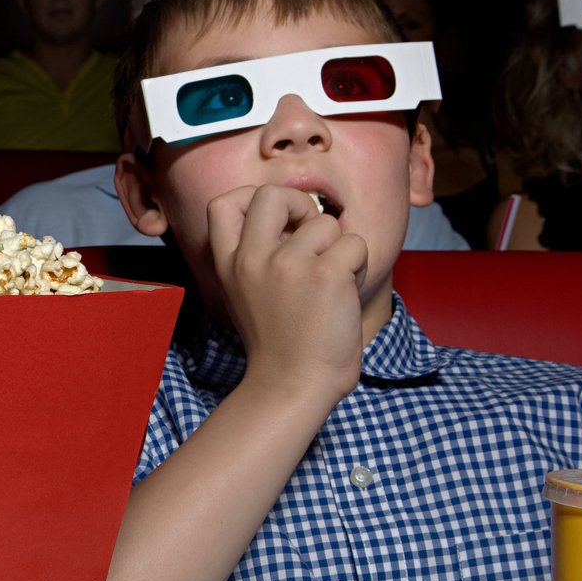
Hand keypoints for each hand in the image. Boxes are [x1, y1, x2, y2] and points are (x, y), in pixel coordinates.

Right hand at [207, 183, 368, 398]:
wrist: (294, 386)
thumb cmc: (280, 344)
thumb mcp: (247, 295)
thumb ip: (258, 256)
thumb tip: (297, 218)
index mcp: (229, 265)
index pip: (222, 204)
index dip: (251, 198)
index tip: (274, 221)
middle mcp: (253, 259)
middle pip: (272, 193)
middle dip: (299, 204)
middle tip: (310, 236)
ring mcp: (289, 265)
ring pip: (326, 222)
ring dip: (338, 248)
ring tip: (331, 283)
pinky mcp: (327, 275)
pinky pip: (355, 244)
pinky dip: (359, 267)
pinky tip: (344, 295)